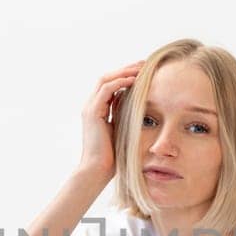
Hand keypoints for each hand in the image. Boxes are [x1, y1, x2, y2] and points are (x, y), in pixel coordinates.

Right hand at [78, 61, 144, 185]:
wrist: (97, 171)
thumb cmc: (112, 157)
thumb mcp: (122, 131)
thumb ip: (125, 116)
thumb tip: (140, 106)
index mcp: (98, 110)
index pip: (111, 85)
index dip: (126, 76)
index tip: (144, 72)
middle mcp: (91, 106)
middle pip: (107, 78)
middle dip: (126, 69)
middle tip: (145, 64)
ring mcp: (90, 108)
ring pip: (105, 80)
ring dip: (124, 72)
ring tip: (141, 68)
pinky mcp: (92, 113)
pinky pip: (106, 90)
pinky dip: (120, 82)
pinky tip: (134, 80)